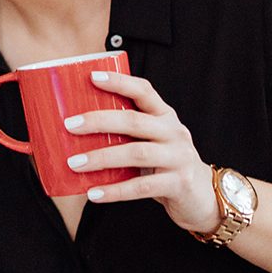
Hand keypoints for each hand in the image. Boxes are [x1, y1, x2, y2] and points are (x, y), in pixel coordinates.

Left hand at [64, 69, 220, 232]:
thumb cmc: (165, 164)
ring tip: (74, 163)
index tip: (92, 77)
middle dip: (99, 121)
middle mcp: (174, 132)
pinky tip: (93, 193)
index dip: (120, 82)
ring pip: (136, 153)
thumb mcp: (152, 141)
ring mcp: (178, 158)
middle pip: (134, 121)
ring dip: (101, 157)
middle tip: (69, 125)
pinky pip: (141, 187)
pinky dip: (115, 191)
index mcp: (165, 116)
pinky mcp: (178, 184)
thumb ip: (126, 134)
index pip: (144, 91)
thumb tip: (72, 134)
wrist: (202, 195)